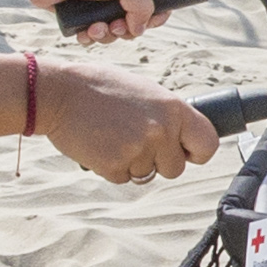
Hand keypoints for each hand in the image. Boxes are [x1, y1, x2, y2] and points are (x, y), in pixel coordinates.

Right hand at [40, 57, 219, 184]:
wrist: (58, 92)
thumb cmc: (100, 88)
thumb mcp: (144, 91)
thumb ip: (166, 115)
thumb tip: (184, 138)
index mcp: (173, 108)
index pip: (207, 144)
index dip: (196, 153)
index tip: (185, 152)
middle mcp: (161, 130)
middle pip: (175, 168)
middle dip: (158, 161)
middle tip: (133, 139)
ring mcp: (138, 150)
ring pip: (147, 175)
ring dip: (132, 163)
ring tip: (112, 135)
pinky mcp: (114, 166)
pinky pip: (123, 178)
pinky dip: (111, 167)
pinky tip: (99, 144)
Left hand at [51, 0, 158, 42]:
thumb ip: (143, 6)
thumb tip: (139, 30)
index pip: (159, 1)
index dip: (156, 17)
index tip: (147, 23)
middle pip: (136, 23)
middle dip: (126, 30)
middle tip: (116, 26)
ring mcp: (101, 4)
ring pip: (115, 32)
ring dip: (106, 35)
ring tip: (93, 28)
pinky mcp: (83, 16)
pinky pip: (95, 36)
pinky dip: (90, 38)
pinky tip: (83, 32)